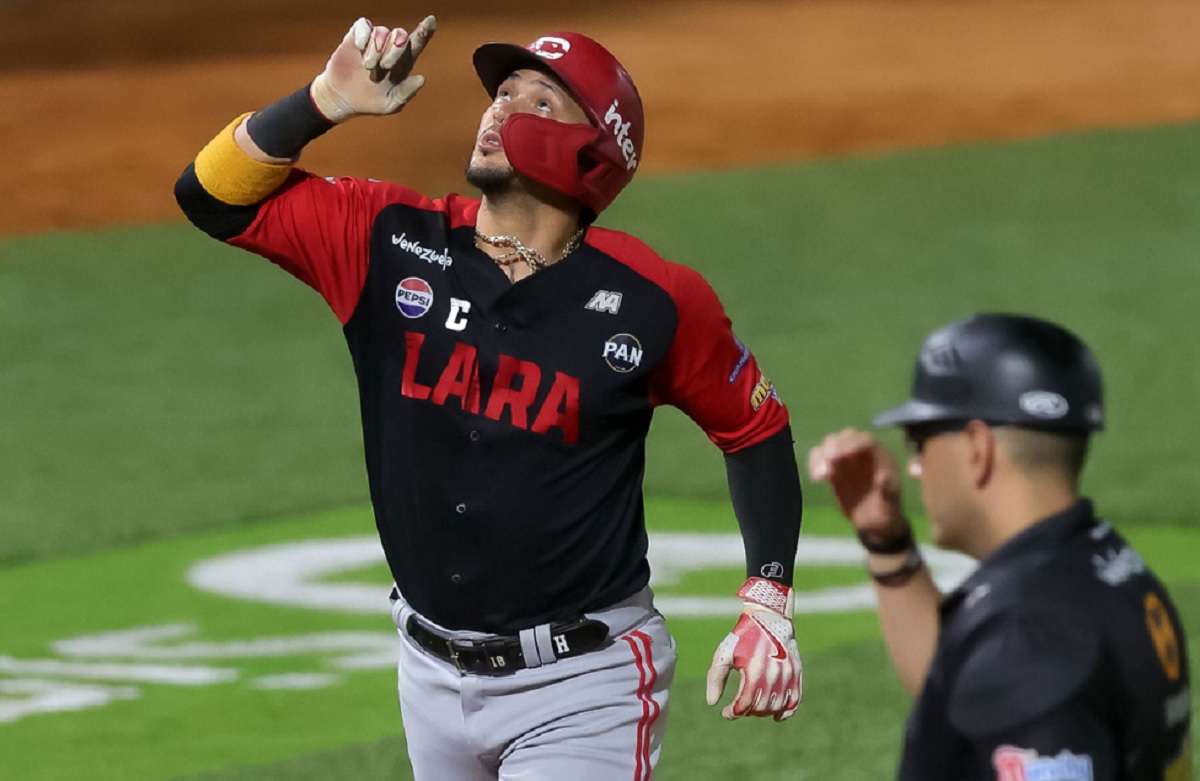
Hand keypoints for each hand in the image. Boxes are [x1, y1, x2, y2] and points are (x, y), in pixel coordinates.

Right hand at [310, 15, 436, 122]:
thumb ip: (406, 93)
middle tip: (385, 66)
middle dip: (396, 49)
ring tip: (368, 66)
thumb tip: (421, 79)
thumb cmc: (371, 101)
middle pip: (401, 34)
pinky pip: (364, 25)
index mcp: (404, 62)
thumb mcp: (391, 104)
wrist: (344, 99)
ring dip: (376, 50)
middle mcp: (391, 48)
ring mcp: (374, 40)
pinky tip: (359, 49)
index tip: (430, 21)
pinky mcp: (357, 36)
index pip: (418, 42)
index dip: (425, 31)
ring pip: (382, 31)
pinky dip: (363, 36)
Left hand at [705, 578, 801, 720]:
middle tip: (739, 707)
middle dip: (747, 712)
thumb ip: (716, 678)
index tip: (726, 712)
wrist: (769, 617)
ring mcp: (788, 675)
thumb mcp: (725, 653)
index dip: (733, 712)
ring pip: (777, 707)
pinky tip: (776, 716)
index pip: (744, 704)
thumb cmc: (743, 636)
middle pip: (760, 708)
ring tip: (753, 707)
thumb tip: (712, 703)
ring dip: (763, 712)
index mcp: (754, 671)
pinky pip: (795, 700)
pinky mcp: (797, 673)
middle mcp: (773, 676)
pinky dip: (786, 712)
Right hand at [807, 428, 908, 546]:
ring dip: (822, 455)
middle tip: (830, 460)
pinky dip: (815, 464)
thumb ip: (888, 489)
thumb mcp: (892, 502)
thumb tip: (882, 477)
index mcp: (879, 456)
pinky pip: (820, 458)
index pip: (865, 440)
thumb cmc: (888, 510)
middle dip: (835, 445)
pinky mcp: (832, 469)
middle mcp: (862, 453)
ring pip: (830, 444)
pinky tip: (817, 479)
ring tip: (820, 475)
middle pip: (846, 437)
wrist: (875, 523)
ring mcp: (846, 459)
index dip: (853, 443)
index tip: (843, 454)